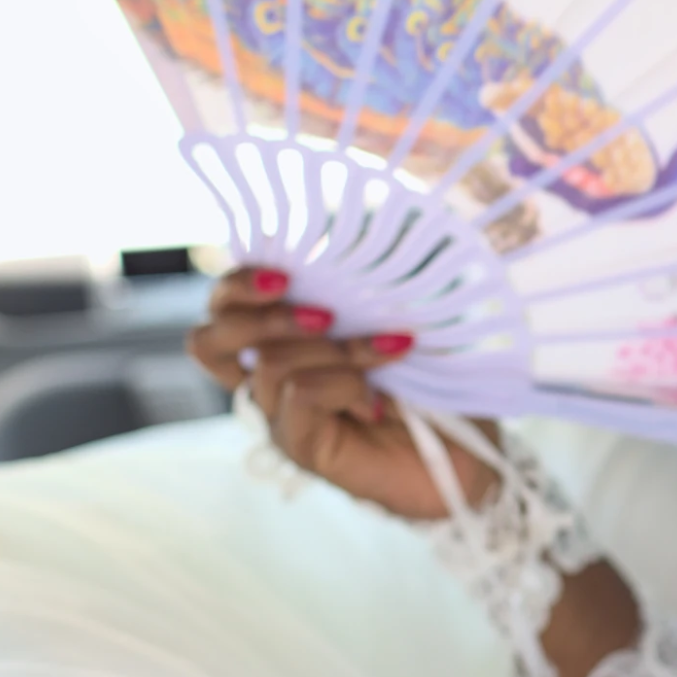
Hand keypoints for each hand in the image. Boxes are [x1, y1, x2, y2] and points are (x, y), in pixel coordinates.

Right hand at [188, 267, 497, 519]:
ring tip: (390, 353)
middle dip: (262, 313)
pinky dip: (345, 384)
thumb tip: (349, 225)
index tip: (288, 272)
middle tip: (327, 313)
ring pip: (271, 362)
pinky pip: (301, 394)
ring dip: (338, 349)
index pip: (221, 309)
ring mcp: (279, 419)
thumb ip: (364, 272)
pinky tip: (377, 401)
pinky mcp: (301, 448)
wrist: (468, 451)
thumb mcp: (398, 308)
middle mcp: (267, 382)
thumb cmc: (432, 376)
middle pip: (209, 340)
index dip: (237, 283)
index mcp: (280, 342)